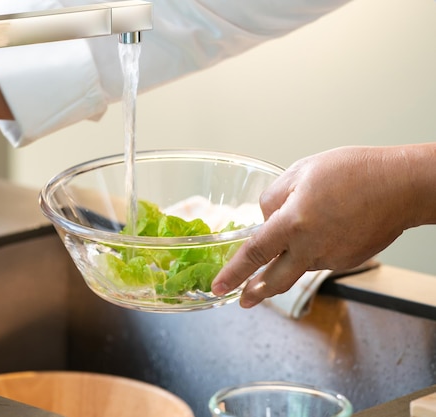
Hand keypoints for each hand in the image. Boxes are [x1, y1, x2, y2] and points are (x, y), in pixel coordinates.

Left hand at [211, 144, 435, 307]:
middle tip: (243, 300)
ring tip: (303, 230)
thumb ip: (273, 198)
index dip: (233, 273)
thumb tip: (264, 218)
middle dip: (255, 292)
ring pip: (299, 265)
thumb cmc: (352, 171)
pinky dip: (314, 249)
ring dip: (289, 260)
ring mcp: (331, 258)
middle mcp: (310, 248)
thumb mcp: (300, 171)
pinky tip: (327, 228)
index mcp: (293, 223)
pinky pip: (321, 259)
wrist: (401, 185)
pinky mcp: (347, 261)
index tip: (219, 287)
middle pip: (275, 281)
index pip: (254, 254)